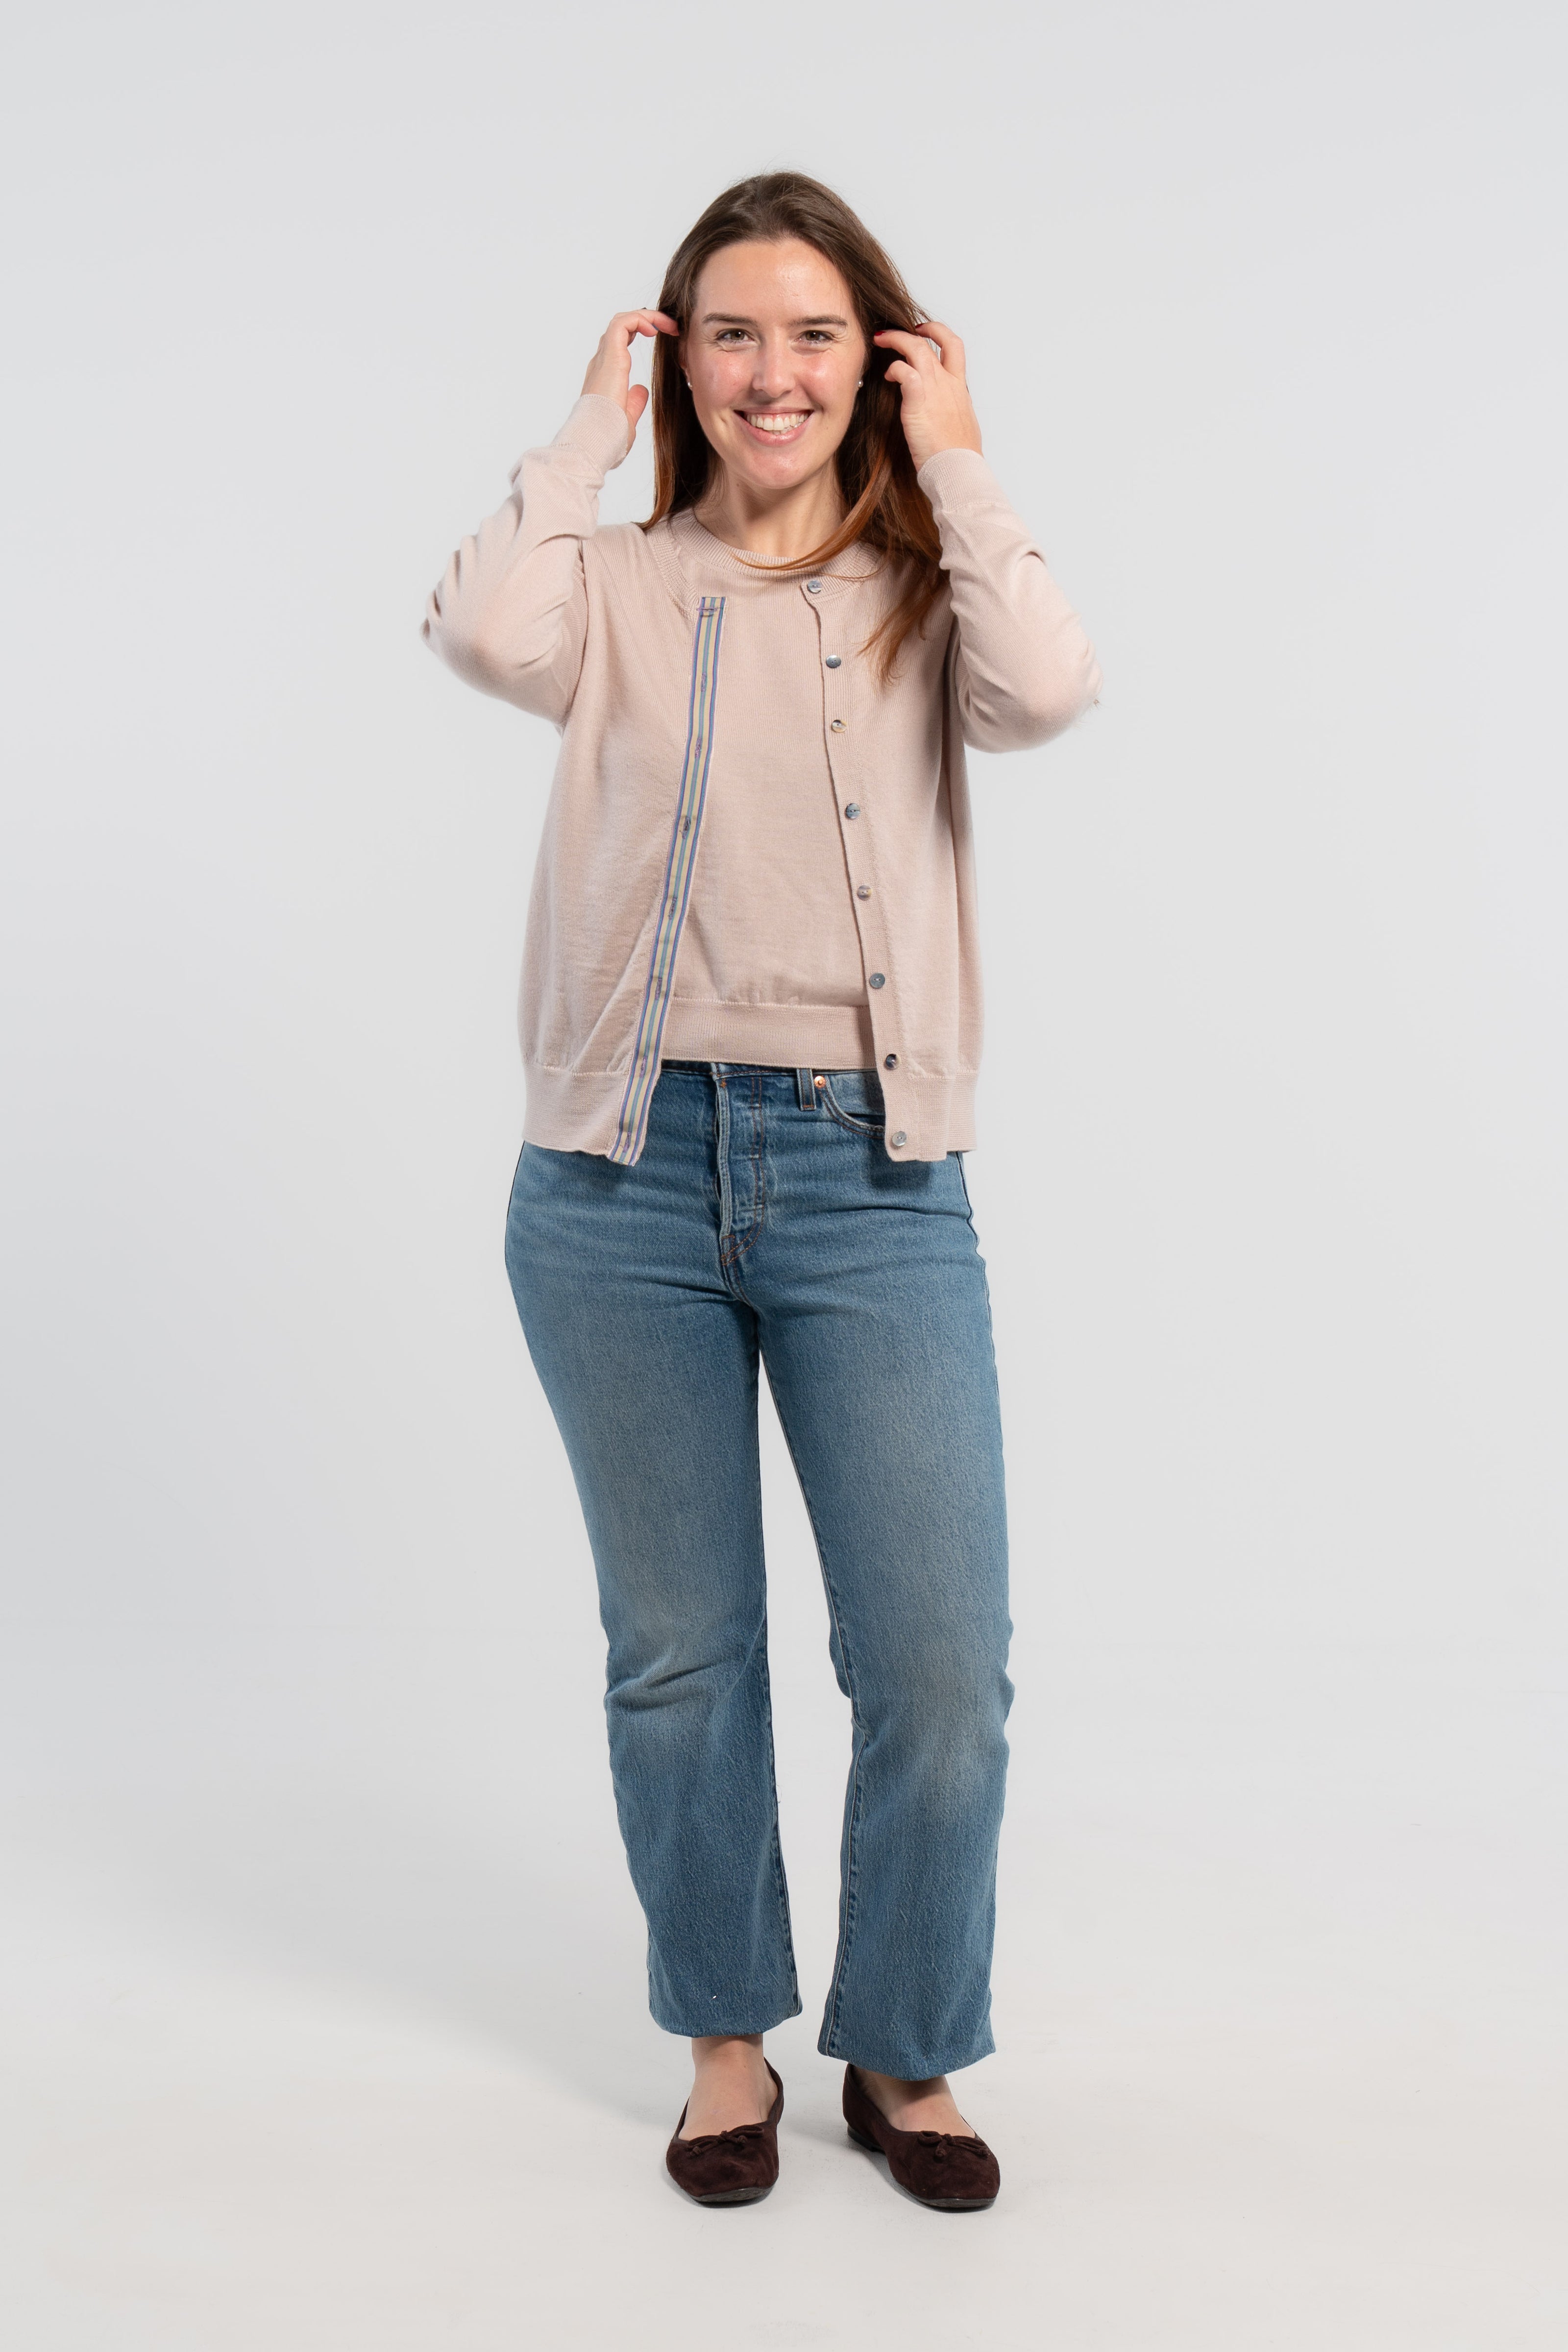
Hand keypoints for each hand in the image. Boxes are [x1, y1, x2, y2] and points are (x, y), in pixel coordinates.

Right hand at [581, 308, 678, 444]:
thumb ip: (634, 401)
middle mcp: (602, 363)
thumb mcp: (627, 417)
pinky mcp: (610, 356)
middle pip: (621, 327)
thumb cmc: (609, 436)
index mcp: (606, 375)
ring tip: (667, 324)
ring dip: (647, 316)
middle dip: (647, 320)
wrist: (597, 440)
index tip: (664, 337)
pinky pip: (622, 324)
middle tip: (670, 327)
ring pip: (622, 321)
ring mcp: (604, 358)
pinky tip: (655, 328)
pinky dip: (640, 319)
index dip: (640, 332)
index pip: (620, 342)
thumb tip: (641, 390)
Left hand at [873, 322, 981, 471]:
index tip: (923, 332)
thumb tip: (944, 413)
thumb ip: (951, 412)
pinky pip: (903, 370)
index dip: (938, 333)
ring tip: (880, 339)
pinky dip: (894, 368)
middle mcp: (949, 382)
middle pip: (935, 339)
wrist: (958, 469)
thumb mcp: (961, 426)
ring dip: (895, 339)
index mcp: (959, 388)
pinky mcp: (918, 399)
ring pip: (916, 347)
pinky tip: (887, 376)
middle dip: (912, 330)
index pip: (953, 347)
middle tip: (894, 332)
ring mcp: (935, 388)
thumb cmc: (958, 457)